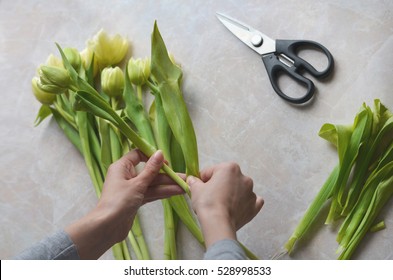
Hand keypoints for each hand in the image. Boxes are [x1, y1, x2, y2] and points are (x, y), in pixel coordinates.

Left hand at [66, 149, 183, 258]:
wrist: (107, 227)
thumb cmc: (119, 202)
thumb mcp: (137, 184)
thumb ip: (151, 169)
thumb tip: (160, 153)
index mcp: (122, 167)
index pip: (138, 155)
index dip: (153, 157)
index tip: (166, 162)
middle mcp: (126, 175)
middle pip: (149, 171)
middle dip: (167, 175)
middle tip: (183, 177)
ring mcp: (131, 189)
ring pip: (152, 184)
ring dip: (167, 186)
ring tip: (184, 187)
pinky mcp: (135, 200)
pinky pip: (150, 193)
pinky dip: (161, 193)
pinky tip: (175, 192)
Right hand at [187, 162, 263, 247]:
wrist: (218, 224)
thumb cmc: (207, 203)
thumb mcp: (195, 189)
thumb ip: (194, 181)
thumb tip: (192, 180)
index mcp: (230, 168)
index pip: (212, 171)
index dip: (203, 179)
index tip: (199, 187)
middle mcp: (244, 177)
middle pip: (227, 179)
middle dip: (219, 185)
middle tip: (210, 197)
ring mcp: (251, 192)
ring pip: (239, 189)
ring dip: (232, 194)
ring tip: (222, 204)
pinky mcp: (254, 206)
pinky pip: (251, 201)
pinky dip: (244, 203)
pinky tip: (237, 207)